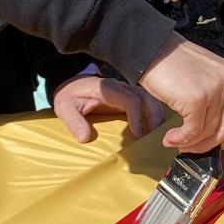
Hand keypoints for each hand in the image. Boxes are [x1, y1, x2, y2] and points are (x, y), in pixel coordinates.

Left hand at [52, 75, 166, 142]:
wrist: (70, 84)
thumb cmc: (69, 95)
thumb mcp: (64, 107)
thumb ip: (74, 122)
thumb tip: (85, 139)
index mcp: (107, 89)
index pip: (130, 100)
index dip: (137, 118)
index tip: (138, 135)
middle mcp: (120, 88)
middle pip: (145, 97)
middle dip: (154, 116)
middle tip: (156, 136)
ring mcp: (125, 91)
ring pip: (148, 98)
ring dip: (156, 115)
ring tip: (159, 134)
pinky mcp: (127, 98)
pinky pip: (144, 103)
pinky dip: (152, 114)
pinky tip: (154, 129)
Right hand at [138, 36, 223, 152]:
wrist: (151, 49)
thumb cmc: (172, 61)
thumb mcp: (207, 76)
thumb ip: (219, 99)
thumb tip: (220, 131)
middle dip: (210, 143)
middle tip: (194, 145)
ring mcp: (215, 90)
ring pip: (210, 133)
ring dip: (191, 143)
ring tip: (177, 140)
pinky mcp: (197, 99)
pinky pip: (193, 132)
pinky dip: (181, 139)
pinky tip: (171, 137)